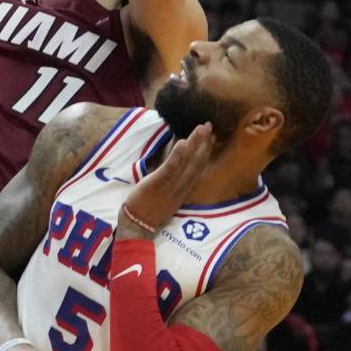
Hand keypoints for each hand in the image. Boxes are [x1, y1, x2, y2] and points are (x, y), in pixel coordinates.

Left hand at [118, 122, 212, 237]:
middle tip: (210, 126)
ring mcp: (171, 185)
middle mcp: (182, 186)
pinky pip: (170, 168)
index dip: (206, 151)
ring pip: (187, 163)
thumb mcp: (167, 196)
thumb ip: (174, 182)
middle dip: (204, 143)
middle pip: (196, 162)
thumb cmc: (149, 209)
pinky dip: (178, 155)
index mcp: (184, 189)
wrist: (138, 225)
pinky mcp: (158, 184)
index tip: (212, 137)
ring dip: (195, 144)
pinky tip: (183, 142)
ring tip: (201, 128)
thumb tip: (177, 166)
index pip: (198, 167)